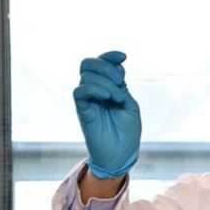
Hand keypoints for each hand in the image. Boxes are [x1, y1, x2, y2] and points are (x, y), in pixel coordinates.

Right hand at [73, 51, 140, 178]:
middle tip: (120, 82)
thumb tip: (115, 68)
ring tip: (117, 98)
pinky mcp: (82, 110)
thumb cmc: (127, 131)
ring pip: (86, 76)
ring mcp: (88, 100)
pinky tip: (108, 97)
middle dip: (105, 66)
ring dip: (106, 82)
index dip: (110, 56)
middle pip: (88, 64)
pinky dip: (94, 89)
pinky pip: (79, 91)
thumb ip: (121, 86)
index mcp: (108, 87)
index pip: (101, 63)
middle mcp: (95, 91)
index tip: (124, 56)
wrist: (121, 153)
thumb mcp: (129, 104)